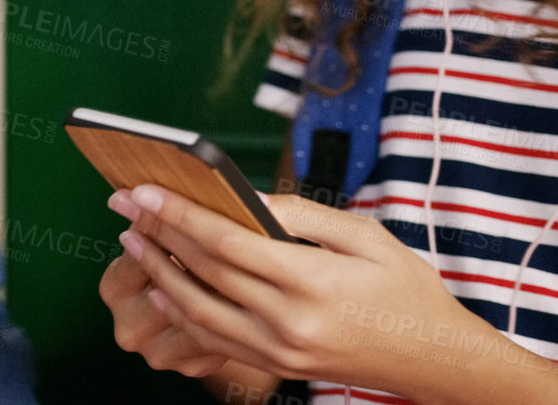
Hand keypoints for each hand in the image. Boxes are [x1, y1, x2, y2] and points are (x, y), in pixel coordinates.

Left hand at [117, 184, 485, 394]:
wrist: (432, 358)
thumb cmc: (406, 289)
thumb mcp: (366, 236)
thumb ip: (304, 215)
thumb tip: (249, 197)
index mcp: (312, 281)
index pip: (227, 242)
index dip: (179, 214)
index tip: (145, 190)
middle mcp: (289, 322)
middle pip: (205, 273)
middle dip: (158, 234)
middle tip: (124, 206)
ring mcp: (280, 351)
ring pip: (199, 313)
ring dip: (159, 275)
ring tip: (134, 242)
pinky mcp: (278, 367)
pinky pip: (215, 341)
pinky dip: (182, 313)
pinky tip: (164, 289)